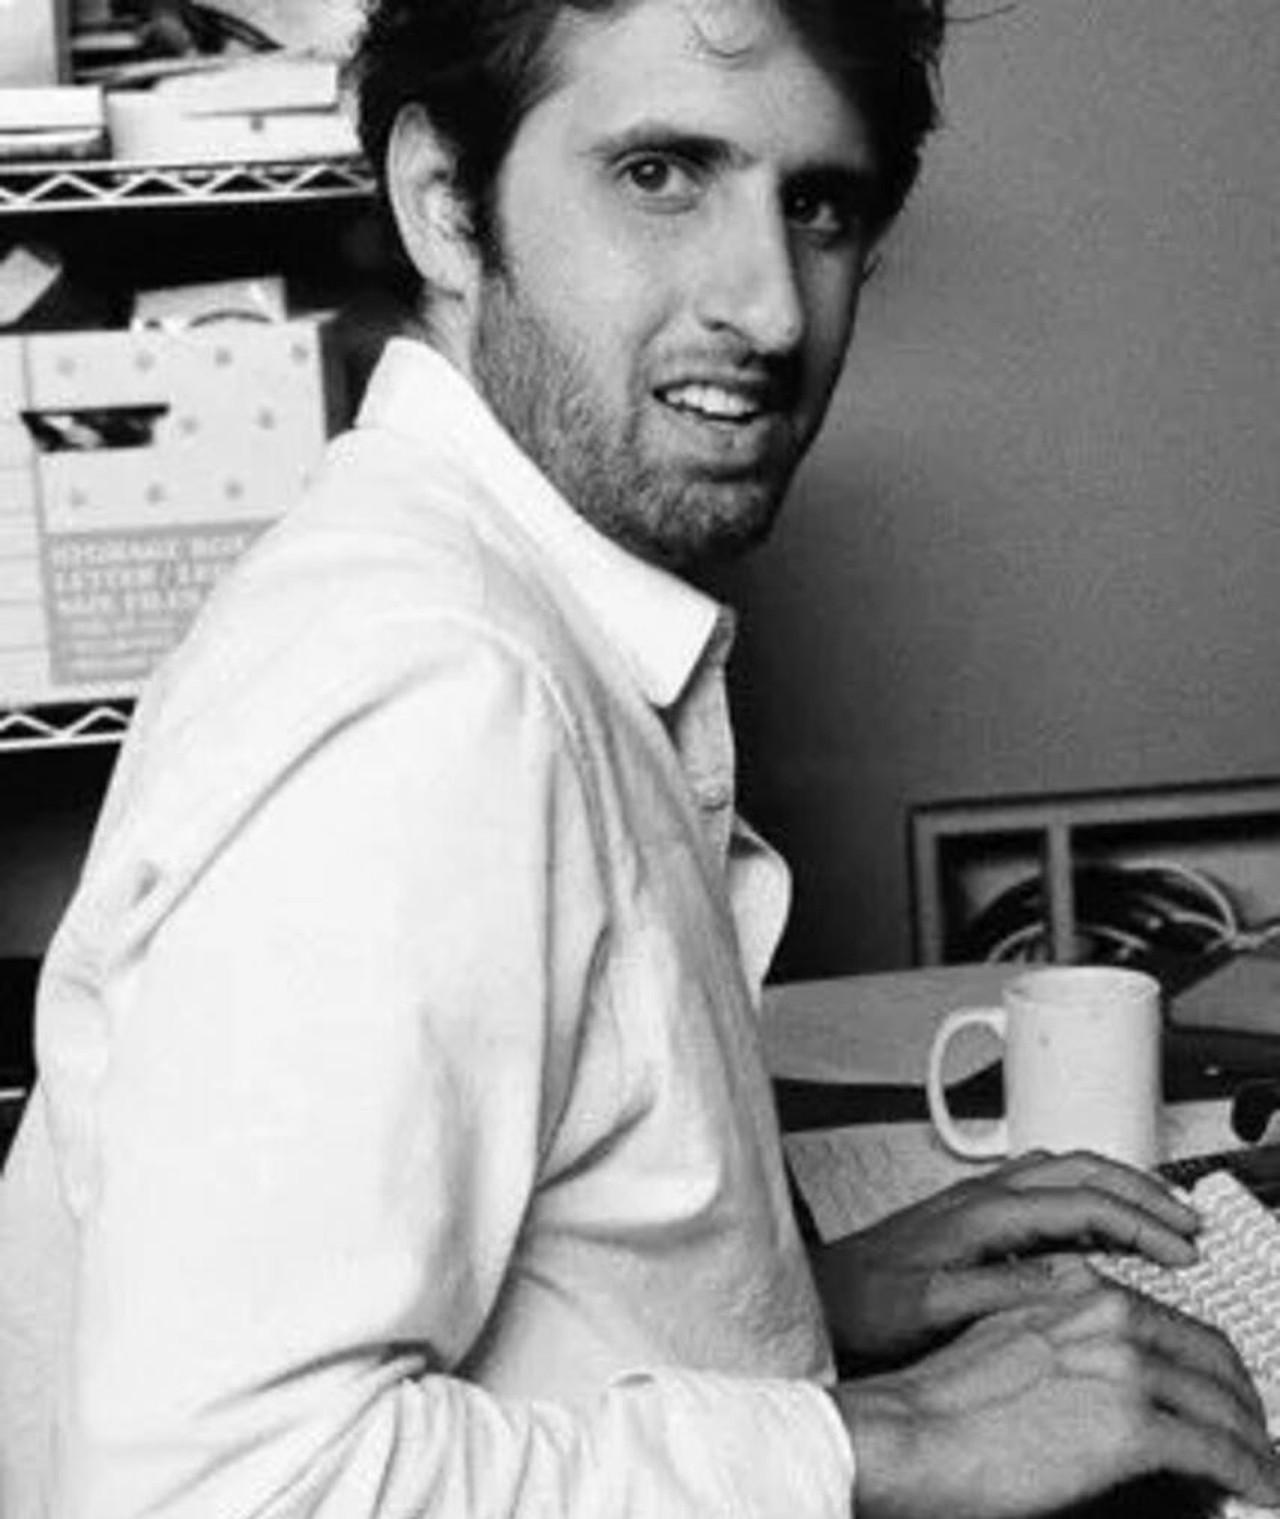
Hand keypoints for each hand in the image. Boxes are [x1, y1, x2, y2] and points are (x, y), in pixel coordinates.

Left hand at [812, 1149, 1201, 1364]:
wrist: (820, 1294)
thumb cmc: (862, 1302)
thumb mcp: (928, 1305)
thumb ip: (994, 1289)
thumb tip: (1064, 1278)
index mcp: (980, 1212)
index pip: (1080, 1200)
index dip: (1138, 1221)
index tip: (1180, 1248)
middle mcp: (981, 1196)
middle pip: (1079, 1168)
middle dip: (1141, 1190)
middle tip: (1187, 1221)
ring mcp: (976, 1201)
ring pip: (1063, 1171)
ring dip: (1115, 1187)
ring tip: (1158, 1216)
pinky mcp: (970, 1216)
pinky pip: (1044, 1189)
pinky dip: (1086, 1198)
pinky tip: (1098, 1225)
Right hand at [834, 1285, 1279, 1518]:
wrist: (911, 1433)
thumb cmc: (941, 1400)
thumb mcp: (1007, 1340)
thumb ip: (1060, 1339)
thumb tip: (1100, 1378)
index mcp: (1074, 1289)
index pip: (1171, 1319)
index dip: (1209, 1361)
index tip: (1221, 1388)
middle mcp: (1106, 1314)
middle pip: (1210, 1353)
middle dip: (1242, 1398)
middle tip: (1254, 1431)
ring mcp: (1123, 1368)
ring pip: (1222, 1402)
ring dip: (1252, 1440)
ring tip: (1261, 1466)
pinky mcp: (1132, 1427)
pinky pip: (1216, 1452)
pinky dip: (1248, 1472)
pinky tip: (1256, 1487)